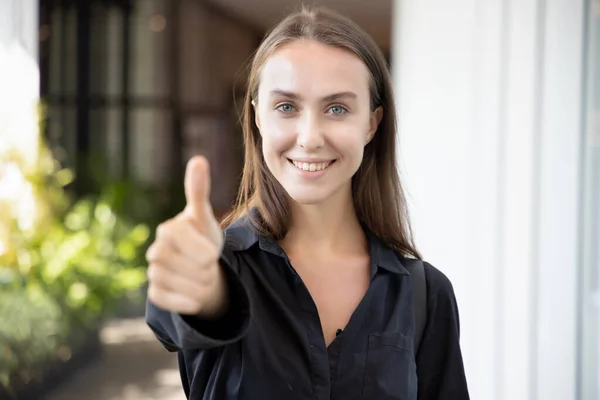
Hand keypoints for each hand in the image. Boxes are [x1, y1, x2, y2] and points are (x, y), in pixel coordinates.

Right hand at [146, 156, 226, 316]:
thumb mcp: (205, 217)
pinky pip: (170, 300)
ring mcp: (153, 273)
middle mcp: (156, 251)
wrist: (203, 270)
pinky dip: (188, 301)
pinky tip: (196, 296)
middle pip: (179, 263)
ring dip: (199, 284)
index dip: (199, 247)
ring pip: (177, 283)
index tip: (213, 253)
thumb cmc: (204, 240)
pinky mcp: (156, 294)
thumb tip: (198, 159)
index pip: (178, 237)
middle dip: (202, 268)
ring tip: (204, 277)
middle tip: (209, 265)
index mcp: (168, 230)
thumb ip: (199, 190)